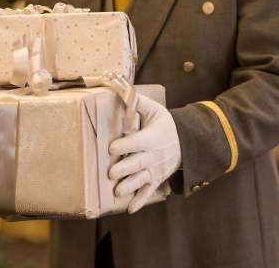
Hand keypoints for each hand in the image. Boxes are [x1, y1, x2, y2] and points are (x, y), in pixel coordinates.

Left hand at [108, 94, 181, 213]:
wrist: (186, 142)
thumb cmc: (164, 124)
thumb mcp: (154, 110)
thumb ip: (136, 101)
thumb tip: (119, 89)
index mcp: (152, 137)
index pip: (138, 141)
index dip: (125, 144)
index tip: (111, 147)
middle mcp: (154, 155)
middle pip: (138, 163)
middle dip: (125, 168)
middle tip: (111, 173)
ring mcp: (156, 169)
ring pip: (142, 179)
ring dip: (130, 186)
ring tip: (117, 191)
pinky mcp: (157, 179)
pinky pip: (149, 192)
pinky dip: (140, 200)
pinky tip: (130, 208)